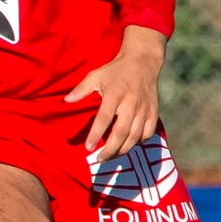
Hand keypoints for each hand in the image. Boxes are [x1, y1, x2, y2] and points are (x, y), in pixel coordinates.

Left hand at [65, 25, 166, 160]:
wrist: (142, 62)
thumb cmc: (115, 70)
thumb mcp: (95, 75)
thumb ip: (81, 89)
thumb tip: (66, 100)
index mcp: (114, 95)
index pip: (104, 119)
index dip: (96, 134)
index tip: (89, 148)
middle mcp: (131, 104)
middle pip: (122, 132)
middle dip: (111, 149)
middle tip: (100, 159)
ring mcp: (144, 109)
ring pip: (136, 136)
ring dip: (123, 150)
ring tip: (111, 156)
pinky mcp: (154, 111)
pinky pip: (148, 132)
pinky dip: (139, 142)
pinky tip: (129, 146)